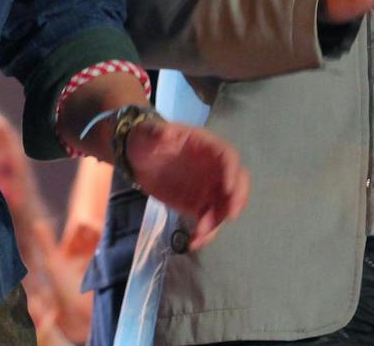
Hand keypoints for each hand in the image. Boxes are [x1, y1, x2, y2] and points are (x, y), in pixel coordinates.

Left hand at [124, 118, 249, 247]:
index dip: (231, 171)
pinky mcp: (197, 205)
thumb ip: (157, 132)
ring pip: (222, 207)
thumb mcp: (148, 132)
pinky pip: (208, 220)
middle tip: (230, 215)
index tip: (227, 188)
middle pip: (235, 183)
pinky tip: (194, 242)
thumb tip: (164, 133)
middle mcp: (213, 169)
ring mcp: (207, 188)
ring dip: (216, 222)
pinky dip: (205, 233)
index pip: (227, 156)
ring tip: (200, 235)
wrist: (137, 156)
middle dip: (237, 199)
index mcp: (206, 147)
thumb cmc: (147, 138)